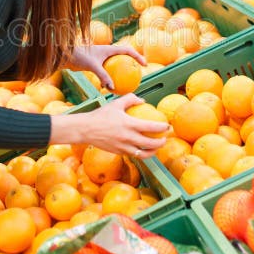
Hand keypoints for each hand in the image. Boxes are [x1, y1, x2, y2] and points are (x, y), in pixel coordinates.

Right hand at [50, 94, 167, 156]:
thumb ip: (131, 99)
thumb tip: (143, 101)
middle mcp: (128, 138)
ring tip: (157, 147)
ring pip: (144, 154)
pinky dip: (141, 153)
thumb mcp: (116, 103)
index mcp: (129, 125)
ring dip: (153, 151)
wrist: (86, 129)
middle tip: (165, 138)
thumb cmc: (101, 115)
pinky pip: (134, 155)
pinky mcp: (119, 152)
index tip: (168, 126)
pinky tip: (143, 149)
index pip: (152, 127)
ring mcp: (124, 147)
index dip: (162, 128)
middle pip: (151, 144)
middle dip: (162, 142)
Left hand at [70, 44, 145, 90]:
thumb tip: (112, 88)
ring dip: (121, 73)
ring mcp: (102, 58)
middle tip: (139, 74)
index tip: (144, 65)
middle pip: (124, 57)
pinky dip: (110, 79)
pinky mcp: (97, 64)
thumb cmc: (79, 57)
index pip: (128, 50)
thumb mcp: (93, 66)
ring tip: (127, 83)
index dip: (138, 57)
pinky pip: (107, 72)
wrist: (66, 56)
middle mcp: (107, 52)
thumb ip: (103, 76)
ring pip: (116, 66)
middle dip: (133, 64)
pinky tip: (108, 89)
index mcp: (109, 49)